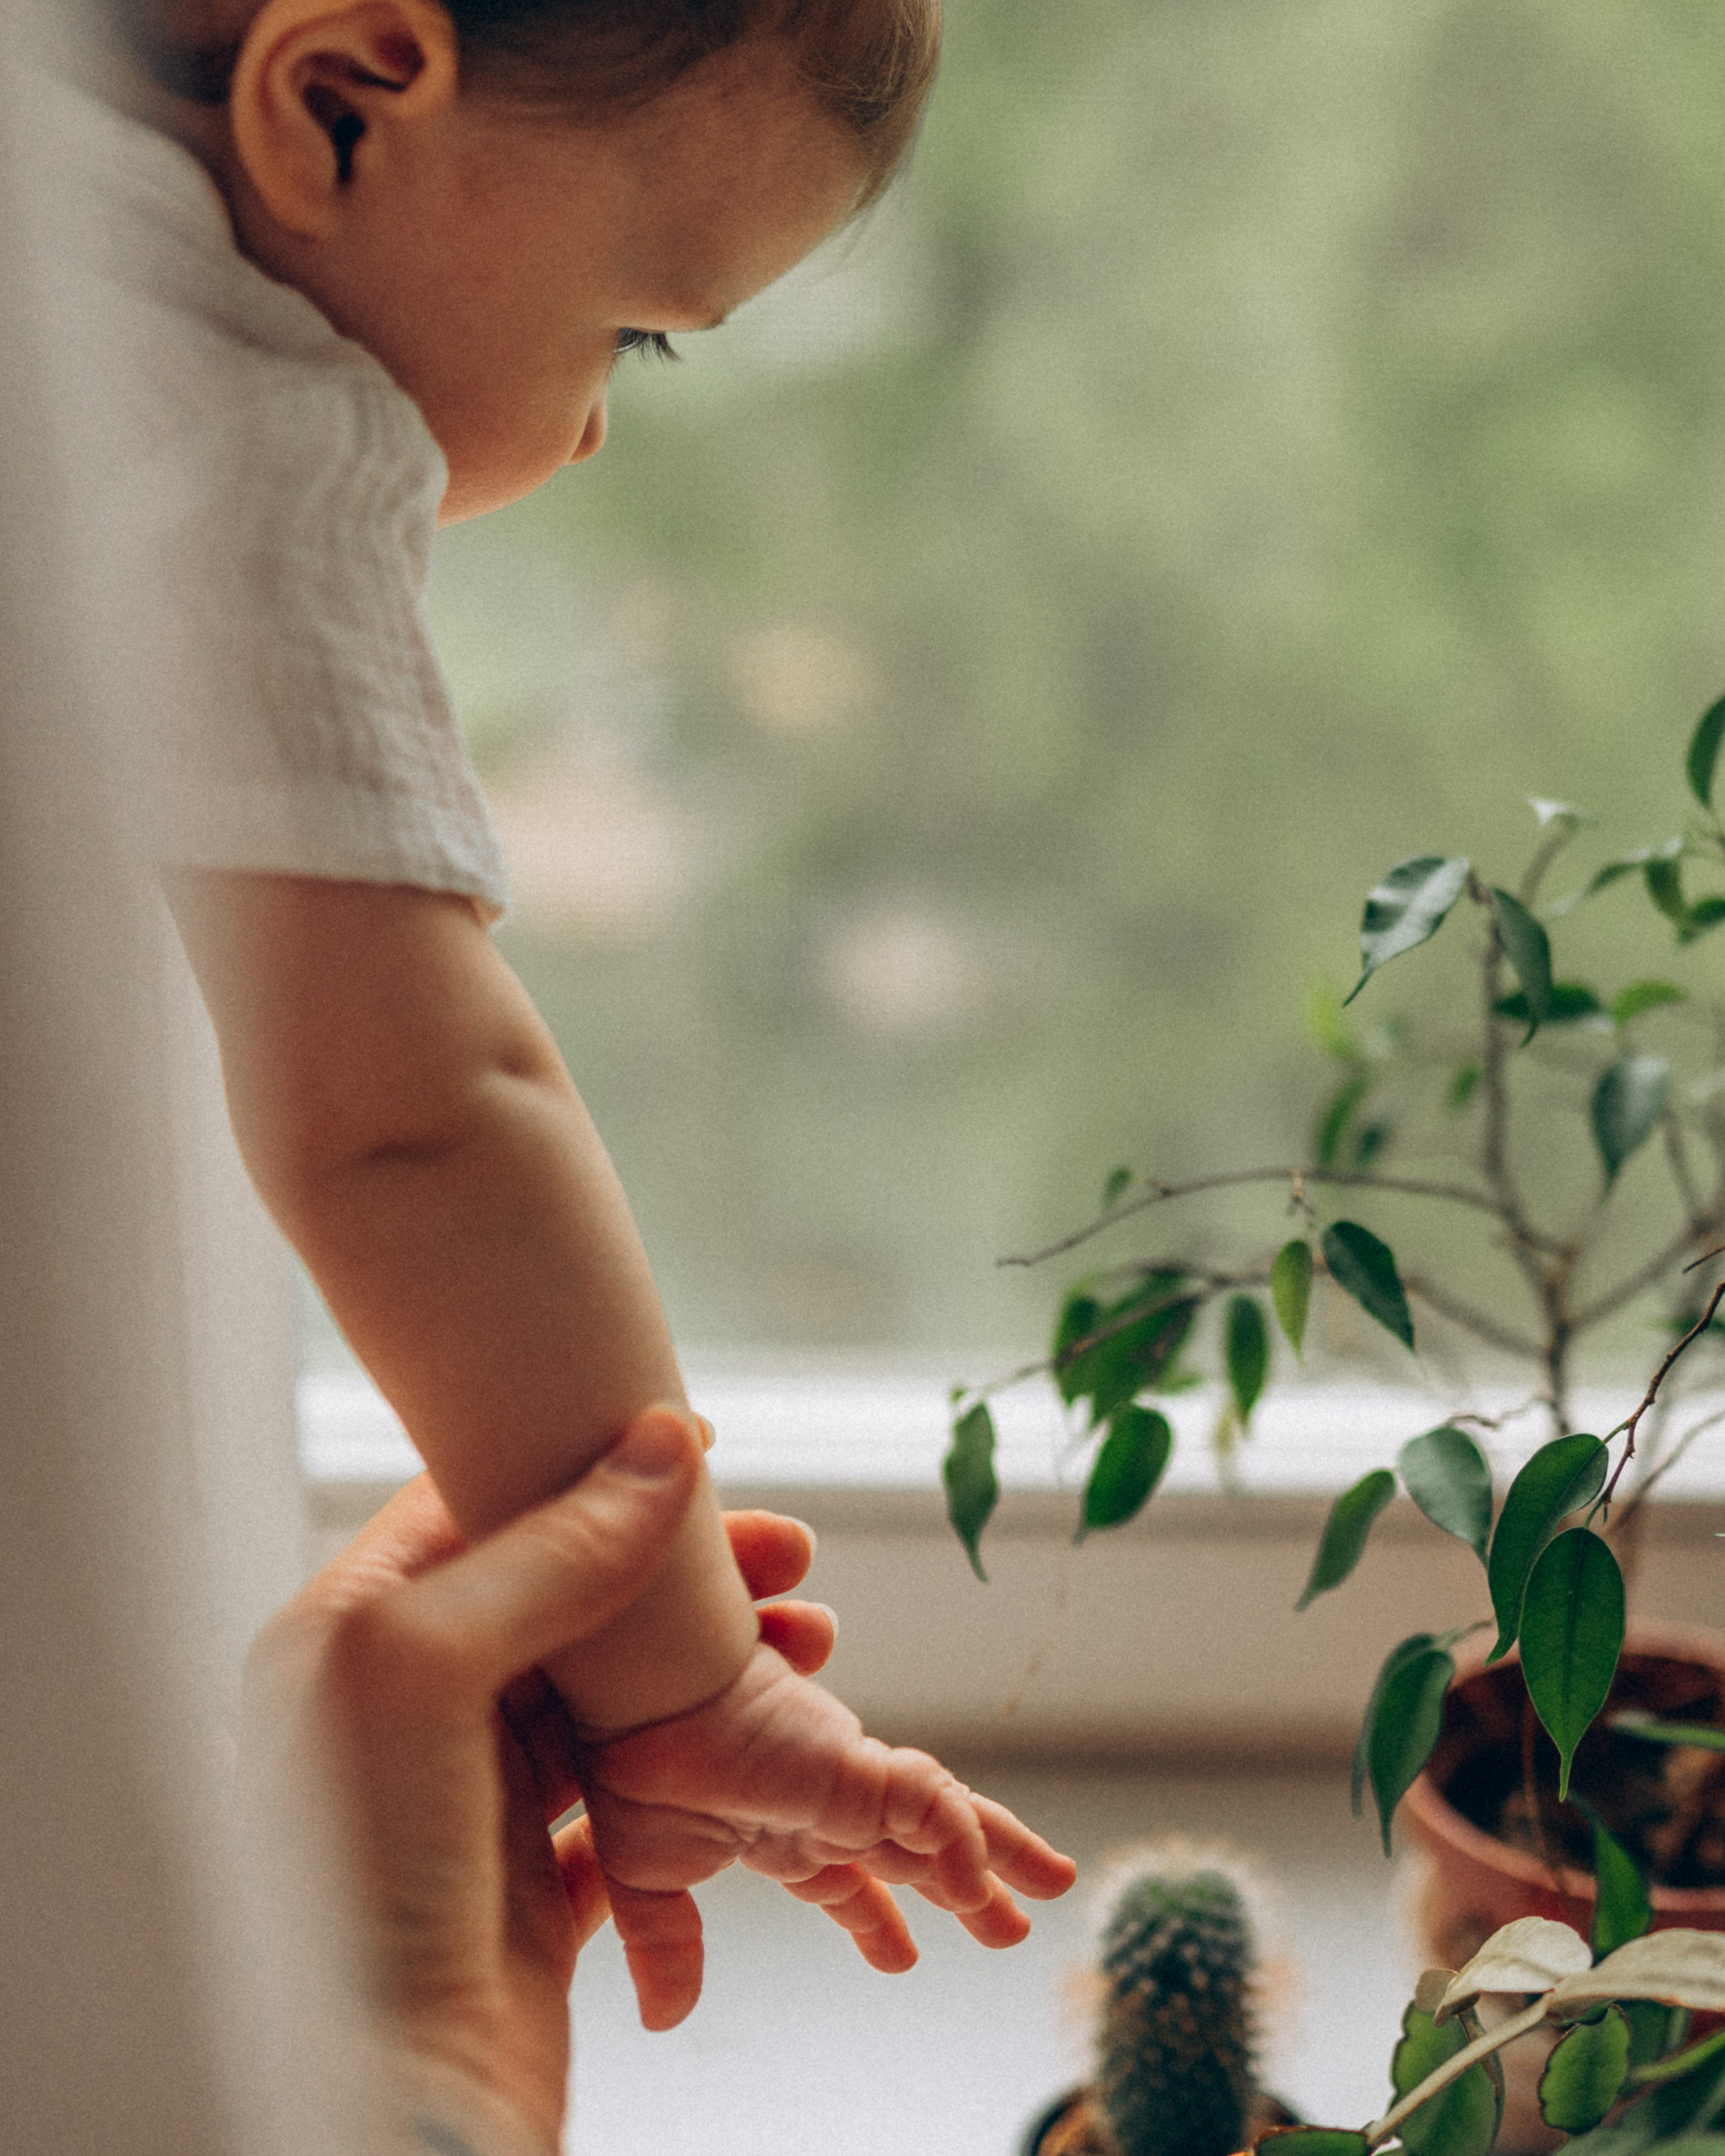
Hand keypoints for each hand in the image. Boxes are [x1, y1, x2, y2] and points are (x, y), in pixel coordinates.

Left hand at [246, 1408, 824, 2154]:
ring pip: (615, 1686)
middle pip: (566, 1591)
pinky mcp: (537, 1872)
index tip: (692, 1445)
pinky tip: (766, 1737)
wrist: (388, 2102)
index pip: (478, 1504)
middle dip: (682, 1566)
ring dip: (711, 1655)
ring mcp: (477, 1790)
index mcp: (352, 1634)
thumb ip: (545, 1554)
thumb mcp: (425, 1668)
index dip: (585, 1464)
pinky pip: (636, 1788)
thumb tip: (656, 1452)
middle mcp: (410, 1704)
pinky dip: (705, 1756)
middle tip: (787, 1555)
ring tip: (809, 1641)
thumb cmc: (358, 1886)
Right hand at [579, 1646, 1079, 2030]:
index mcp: (778, 1829)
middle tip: (1014, 1928)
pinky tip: (979, 1877)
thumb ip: (667, 1946)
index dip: (874, 1919)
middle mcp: (823, 1803)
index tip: (901, 1960)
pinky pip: (925, 1801)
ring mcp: (844, 1780)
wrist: (631, 1697)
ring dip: (999, 1854)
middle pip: (914, 1849)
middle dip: (968, 1890)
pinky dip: (957, 1836)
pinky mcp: (852, 1764)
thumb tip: (667, 2020)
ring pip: (943, 1816)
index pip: (842, 1880)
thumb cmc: (632, 1759)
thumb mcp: (647, 1876)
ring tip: (1056, 1881)